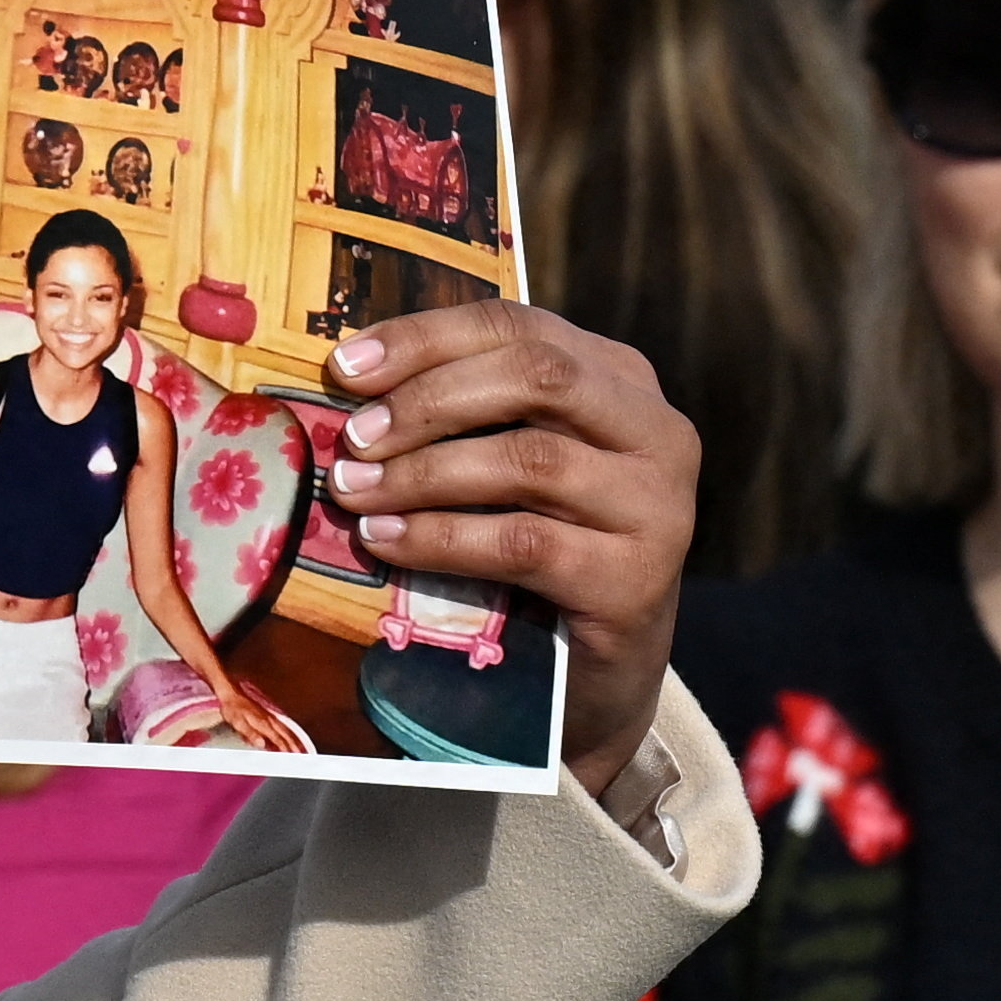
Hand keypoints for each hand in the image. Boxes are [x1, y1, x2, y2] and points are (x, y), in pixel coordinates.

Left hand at [325, 304, 699, 801]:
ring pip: (528, 461)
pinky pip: (521, 544)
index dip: (427, 338)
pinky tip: (386, 540)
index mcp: (621, 380)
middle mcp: (656, 432)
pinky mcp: (633, 579)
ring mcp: (656, 506)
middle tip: (355, 436)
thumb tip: (353, 380)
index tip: (344, 365)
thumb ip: (468, 412)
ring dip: (423, 474)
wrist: (596, 673)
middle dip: (429, 401)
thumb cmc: (542, 548)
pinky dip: (441, 538)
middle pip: (537, 376)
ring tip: (352, 491)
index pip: (519, 326)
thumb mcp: (511, 464)